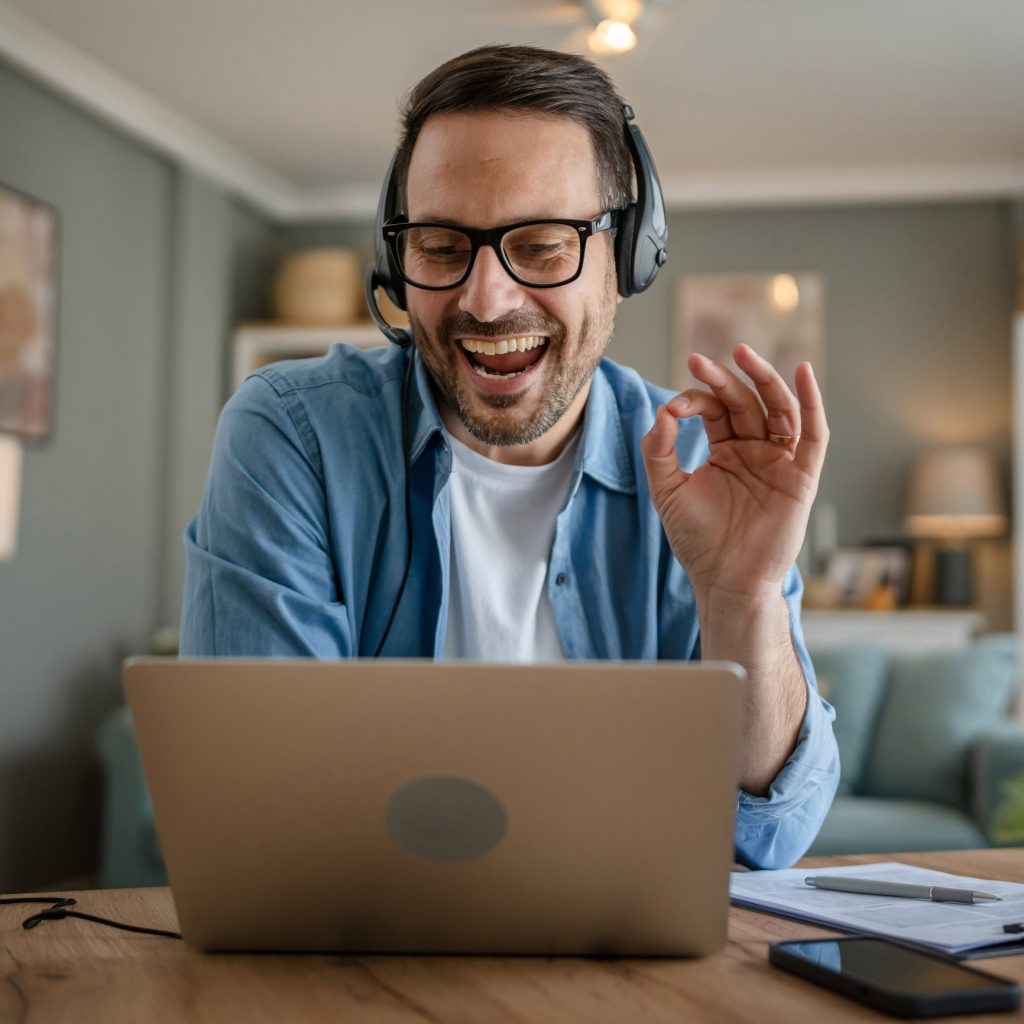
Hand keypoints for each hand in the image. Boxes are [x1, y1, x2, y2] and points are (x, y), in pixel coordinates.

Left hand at [640, 344, 827, 606]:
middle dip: (725, 379)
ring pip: (779, 408)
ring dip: (764, 379)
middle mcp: (755, 450)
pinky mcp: (802, 477)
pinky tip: (803, 372)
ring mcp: (780, 461)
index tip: (672, 408)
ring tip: (743, 354)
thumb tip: (661, 411)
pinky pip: (813, 435)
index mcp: (725, 450)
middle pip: (746, 401)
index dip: (694, 400)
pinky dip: (812, 403)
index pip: (714, 410)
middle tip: (699, 360)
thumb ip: (659, 451)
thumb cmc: (697, 540)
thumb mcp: (667, 491)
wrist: (724, 580)